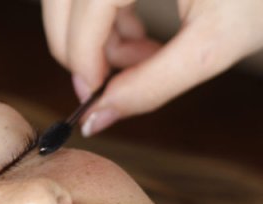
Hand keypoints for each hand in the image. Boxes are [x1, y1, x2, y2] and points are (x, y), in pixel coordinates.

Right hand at [41, 0, 262, 135]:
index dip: (84, 70)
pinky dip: (103, 15)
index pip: (80, 26)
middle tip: (119, 81)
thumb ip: (150, 87)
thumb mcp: (213, 45)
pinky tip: (140, 29)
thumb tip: (94, 121)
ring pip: (68, 0)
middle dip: (84, 52)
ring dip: (92, 35)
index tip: (100, 101)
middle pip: (60, 8)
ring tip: (141, 53)